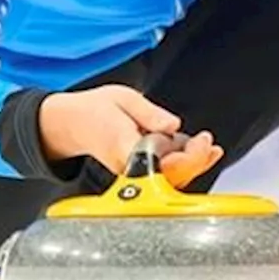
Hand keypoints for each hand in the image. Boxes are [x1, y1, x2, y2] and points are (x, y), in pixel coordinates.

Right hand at [38, 85, 223, 186]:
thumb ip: (149, 113)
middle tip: (206, 142)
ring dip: (193, 166)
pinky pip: (164, 178)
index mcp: (121, 144)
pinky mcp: (136, 177)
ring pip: (168, 181)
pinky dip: (184, 167)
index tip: (201, 141)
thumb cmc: (94, 111)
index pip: (158, 162)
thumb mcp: (122, 97)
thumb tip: (173, 125)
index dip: (186, 158)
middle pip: (167, 178)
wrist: (71, 125)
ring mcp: (131, 175)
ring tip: (207, 147)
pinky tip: (198, 154)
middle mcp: (126, 166)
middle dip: (195, 162)